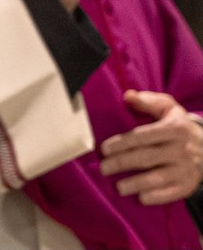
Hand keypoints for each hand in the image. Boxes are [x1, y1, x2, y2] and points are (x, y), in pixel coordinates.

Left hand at [99, 90, 202, 204]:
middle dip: (122, 163)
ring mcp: (187, 169)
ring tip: (118, 187)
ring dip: (137, 183)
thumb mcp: (168, 108)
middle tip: (103, 168)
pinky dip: (157, 197)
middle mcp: (181, 150)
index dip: (122, 143)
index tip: (104, 149)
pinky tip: (141, 198)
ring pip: (159, 178)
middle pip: (147, 158)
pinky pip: (173, 193)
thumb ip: (148, 101)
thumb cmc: (179, 126)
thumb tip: (128, 96)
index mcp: (174, 129)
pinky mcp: (189, 184)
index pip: (143, 137)